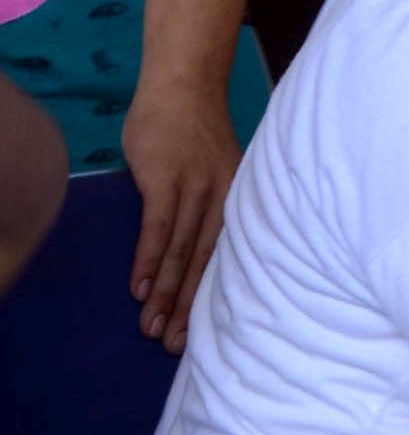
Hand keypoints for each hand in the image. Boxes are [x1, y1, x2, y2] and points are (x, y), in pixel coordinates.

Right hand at [123, 79, 240, 350]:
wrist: (185, 87)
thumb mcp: (221, 173)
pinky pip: (159, 224)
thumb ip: (218, 209)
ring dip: (166, 292)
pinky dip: (151, 258)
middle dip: (190, 307)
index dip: (217, 298)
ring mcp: (195, 186)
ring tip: (152, 329)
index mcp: (241, 200)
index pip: (230, 257)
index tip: (207, 334)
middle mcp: (224, 197)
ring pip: (182, 249)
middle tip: (175, 347)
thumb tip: (207, 254)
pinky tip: (141, 287)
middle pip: (207, 261)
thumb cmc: (198, 135)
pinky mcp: (166, 177)